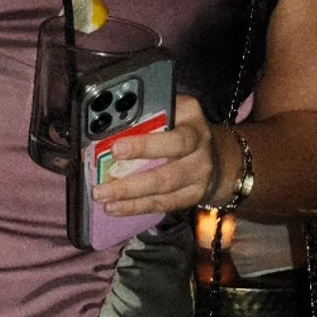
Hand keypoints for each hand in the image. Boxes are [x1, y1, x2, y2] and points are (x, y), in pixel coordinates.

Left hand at [95, 95, 234, 218]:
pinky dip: (136, 207)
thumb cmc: (182, 124)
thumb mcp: (173, 108)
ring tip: (103, 197)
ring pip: (162, 191)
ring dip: (129, 197)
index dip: (144, 145)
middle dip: (131, 182)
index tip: (116, 149)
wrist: (216, 151)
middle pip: (167, 173)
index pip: (172, 137)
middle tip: (101, 186)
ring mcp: (198, 177)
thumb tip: (110, 125)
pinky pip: (162, 204)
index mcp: (193, 122)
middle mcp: (200, 151)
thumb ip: (148, 113)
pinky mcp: (192, 196)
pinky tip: (115, 207)